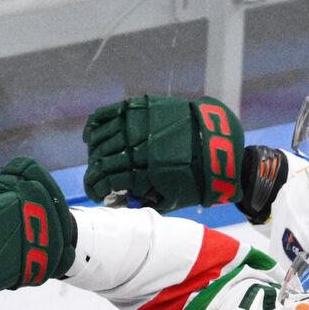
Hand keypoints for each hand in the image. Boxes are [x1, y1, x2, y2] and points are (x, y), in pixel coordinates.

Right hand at [82, 95, 244, 209]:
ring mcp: (138, 126)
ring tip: (94, 159)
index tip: (94, 193)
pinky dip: (96, 124)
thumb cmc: (196, 179)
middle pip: (101, 160)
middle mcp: (138, 148)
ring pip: (102, 139)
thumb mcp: (171, 200)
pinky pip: (110, 114)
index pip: (106, 181)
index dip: (95, 188)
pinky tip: (90, 135)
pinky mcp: (141, 109)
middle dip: (94, 173)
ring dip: (94, 152)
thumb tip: (117, 199)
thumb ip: (142, 200)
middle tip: (95, 179)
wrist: (218, 145)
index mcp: (144, 173)